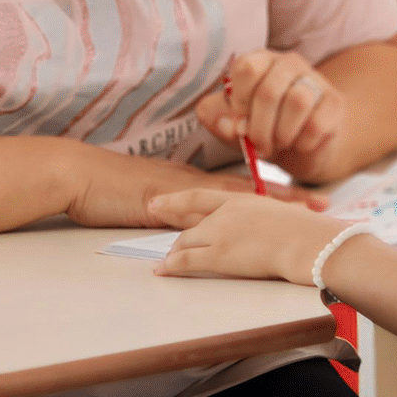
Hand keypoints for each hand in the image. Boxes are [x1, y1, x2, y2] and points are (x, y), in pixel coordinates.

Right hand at [63, 145, 314, 228]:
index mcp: (188, 180)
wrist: (75, 174)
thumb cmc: (103, 187)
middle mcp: (191, 181)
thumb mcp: (145, 196)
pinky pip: (206, 209)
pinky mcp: (164, 202)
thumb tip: (188, 221)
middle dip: (285, 198)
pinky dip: (230, 216)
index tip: (303, 199)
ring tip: (302, 212)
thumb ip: (169, 206)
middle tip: (320, 203)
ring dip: (268, 204)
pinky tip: (248, 222)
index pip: (239, 186)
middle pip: (248, 190)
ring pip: (234, 196)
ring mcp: (180, 190)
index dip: (272, 192)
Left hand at [149, 189, 346, 284]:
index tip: (160, 200)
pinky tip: (163, 270)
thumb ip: (267, 220)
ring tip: (165, 261)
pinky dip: (170, 266)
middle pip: (189, 221)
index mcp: (242, 199)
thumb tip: (270, 229)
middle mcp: (226, 213)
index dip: (177, 199)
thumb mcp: (284, 216)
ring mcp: (220, 233)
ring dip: (173, 252)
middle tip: (156, 226)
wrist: (310, 243)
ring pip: (185, 241)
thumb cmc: (308, 233)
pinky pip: (186, 261)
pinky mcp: (219, 255)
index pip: (201, 196)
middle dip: (171, 224)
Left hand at [196, 52, 345, 171]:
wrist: (305, 146)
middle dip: (259, 128)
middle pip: (268, 91)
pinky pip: (317, 123)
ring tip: (280, 142)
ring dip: (282, 134)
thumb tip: (227, 125)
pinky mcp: (335, 103)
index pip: (246, 68)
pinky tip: (300, 144)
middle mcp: (288, 63)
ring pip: (297, 102)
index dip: (239, 102)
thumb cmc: (265, 128)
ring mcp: (315, 80)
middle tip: (259, 145)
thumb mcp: (234, 125)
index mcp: (260, 61)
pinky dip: (303, 143)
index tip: (240, 122)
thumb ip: (218, 120)